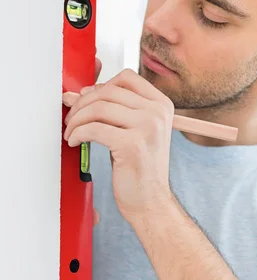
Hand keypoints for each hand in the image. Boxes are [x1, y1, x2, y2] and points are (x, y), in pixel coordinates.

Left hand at [62, 68, 174, 224]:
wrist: (151, 202)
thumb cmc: (139, 167)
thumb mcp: (134, 131)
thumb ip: (113, 110)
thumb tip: (75, 94)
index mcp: (162, 105)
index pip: (127, 78)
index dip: (101, 85)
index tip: (86, 100)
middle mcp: (158, 113)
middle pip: (109, 91)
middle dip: (82, 103)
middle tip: (71, 119)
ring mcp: (147, 128)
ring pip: (98, 108)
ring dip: (77, 119)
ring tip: (71, 132)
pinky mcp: (132, 145)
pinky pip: (93, 129)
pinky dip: (77, 133)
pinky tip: (75, 142)